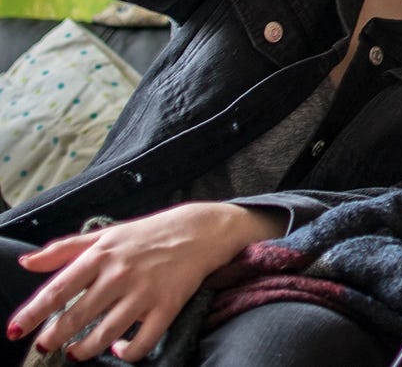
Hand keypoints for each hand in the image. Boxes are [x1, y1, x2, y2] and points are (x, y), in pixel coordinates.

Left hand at [6, 202, 284, 361]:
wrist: (202, 230)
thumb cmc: (150, 233)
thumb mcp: (107, 234)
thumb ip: (64, 249)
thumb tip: (26, 263)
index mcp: (102, 254)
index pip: (58, 288)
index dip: (33, 312)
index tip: (15, 330)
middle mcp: (120, 274)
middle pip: (77, 316)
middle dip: (55, 337)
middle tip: (45, 347)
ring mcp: (144, 292)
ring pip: (105, 334)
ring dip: (84, 350)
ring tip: (76, 353)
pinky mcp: (167, 306)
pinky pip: (142, 341)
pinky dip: (127, 353)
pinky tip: (120, 350)